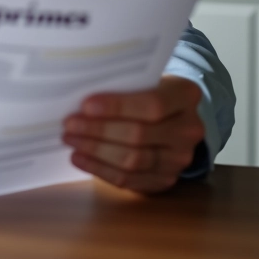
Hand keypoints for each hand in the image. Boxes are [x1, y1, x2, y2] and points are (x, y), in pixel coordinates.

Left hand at [62, 75, 204, 193]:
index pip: (153, 104)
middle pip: (139, 134)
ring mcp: (180, 158)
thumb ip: (120, 85)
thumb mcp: (142, 79)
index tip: (85, 106)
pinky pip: (130, 179)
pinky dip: (100, 169)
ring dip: (96, 151)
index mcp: (186, 95)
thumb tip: (78, 96)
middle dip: (99, 130)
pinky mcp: (166, 179)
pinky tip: (79, 158)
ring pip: (133, 160)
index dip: (117, 107)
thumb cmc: (146, 91)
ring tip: (70, 140)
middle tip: (69, 124)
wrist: (170, 117)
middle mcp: (189, 129)